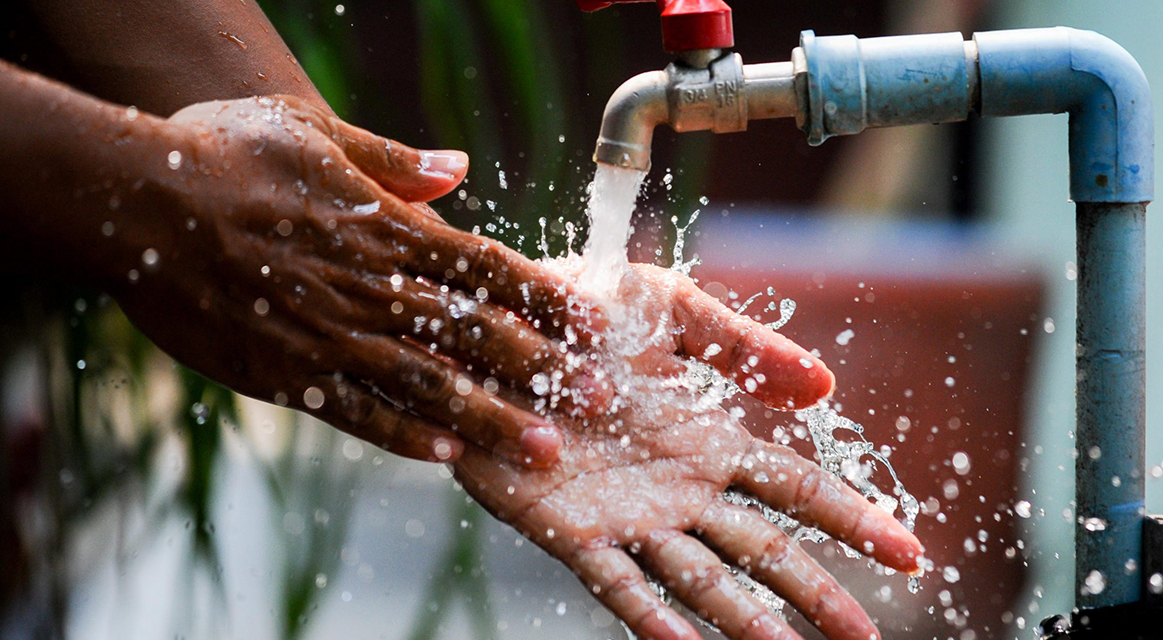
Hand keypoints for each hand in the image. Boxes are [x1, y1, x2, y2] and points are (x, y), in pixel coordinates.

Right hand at [104, 95, 612, 467]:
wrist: (136, 202)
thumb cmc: (225, 153)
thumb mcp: (314, 132)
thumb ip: (394, 159)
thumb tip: (459, 167)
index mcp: (387, 228)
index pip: (487, 268)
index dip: (546, 296)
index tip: (594, 323)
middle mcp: (372, 288)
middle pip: (475, 336)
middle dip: (544, 370)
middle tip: (601, 401)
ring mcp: (331, 337)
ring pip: (429, 387)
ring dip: (492, 420)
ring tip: (544, 451)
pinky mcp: (287, 375)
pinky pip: (357, 414)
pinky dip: (404, 436)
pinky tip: (448, 458)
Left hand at [454, 265, 921, 639]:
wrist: (488, 324)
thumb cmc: (578, 311)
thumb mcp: (669, 310)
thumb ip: (742, 347)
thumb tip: (826, 387)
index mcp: (708, 440)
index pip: (797, 489)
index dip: (854, 520)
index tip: (911, 555)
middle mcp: (679, 490)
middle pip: (765, 550)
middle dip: (818, 595)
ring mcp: (629, 516)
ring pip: (703, 581)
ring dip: (746, 622)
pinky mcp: (570, 531)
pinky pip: (618, 585)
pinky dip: (652, 620)